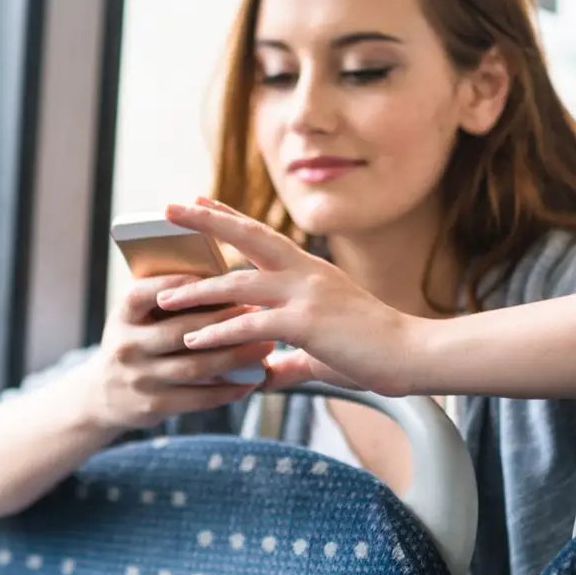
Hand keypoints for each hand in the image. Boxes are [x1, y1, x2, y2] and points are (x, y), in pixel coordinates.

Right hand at [73, 273, 272, 431]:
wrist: (102, 395)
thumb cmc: (137, 341)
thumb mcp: (136, 317)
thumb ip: (166, 300)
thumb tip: (222, 280)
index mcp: (122, 315)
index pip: (143, 294)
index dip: (177, 284)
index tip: (217, 276)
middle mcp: (126, 346)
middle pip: (179, 332)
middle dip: (223, 321)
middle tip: (259, 311)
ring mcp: (139, 378)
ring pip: (195, 366)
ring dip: (234, 357)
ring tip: (265, 347)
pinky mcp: (153, 406)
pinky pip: (198, 397)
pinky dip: (228, 389)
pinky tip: (251, 381)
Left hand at [154, 199, 421, 395]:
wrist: (413, 354)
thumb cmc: (374, 352)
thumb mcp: (323, 352)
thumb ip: (291, 361)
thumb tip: (266, 374)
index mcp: (310, 271)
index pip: (262, 236)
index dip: (229, 216)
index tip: (199, 200)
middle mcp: (305, 273)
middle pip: (247, 237)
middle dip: (205, 221)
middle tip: (169, 209)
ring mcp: (306, 295)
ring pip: (239, 283)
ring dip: (197, 290)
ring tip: (163, 297)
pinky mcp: (306, 323)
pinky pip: (251, 325)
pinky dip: (218, 333)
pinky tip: (192, 341)